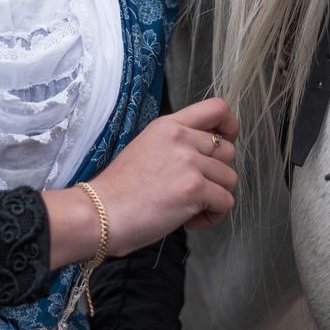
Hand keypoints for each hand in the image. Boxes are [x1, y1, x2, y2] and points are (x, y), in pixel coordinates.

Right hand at [90, 97, 238, 255]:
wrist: (99, 213)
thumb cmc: (118, 190)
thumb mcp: (147, 147)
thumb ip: (176, 144)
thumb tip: (203, 156)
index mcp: (169, 125)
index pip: (217, 108)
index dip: (229, 126)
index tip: (223, 143)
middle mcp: (182, 138)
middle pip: (228, 150)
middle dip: (217, 174)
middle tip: (194, 190)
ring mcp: (189, 162)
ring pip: (230, 178)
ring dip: (215, 198)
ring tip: (189, 209)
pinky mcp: (194, 189)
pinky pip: (226, 202)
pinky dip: (213, 216)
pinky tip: (189, 221)